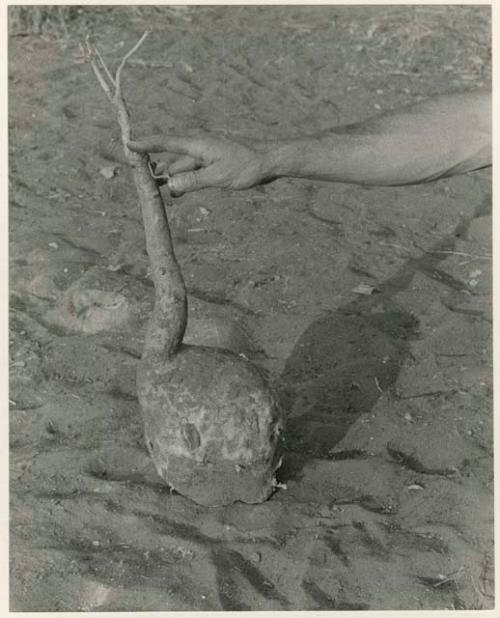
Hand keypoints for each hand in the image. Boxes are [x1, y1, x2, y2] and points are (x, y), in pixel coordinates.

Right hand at [128, 134, 268, 194]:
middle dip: (155, 167)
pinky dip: (184, 179)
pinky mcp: (214, 162)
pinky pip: (193, 170)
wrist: (269, 160)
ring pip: (182, 166)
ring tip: (155, 189)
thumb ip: (194, 181)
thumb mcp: (218, 177)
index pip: (165, 142)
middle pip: (171, 157)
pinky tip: (178, 190)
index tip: (128, 144)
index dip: (146, 144)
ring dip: (170, 177)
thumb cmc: (246, 165)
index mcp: (198, 144)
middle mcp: (199, 146)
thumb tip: (171, 186)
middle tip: (138, 177)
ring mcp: (207, 154)